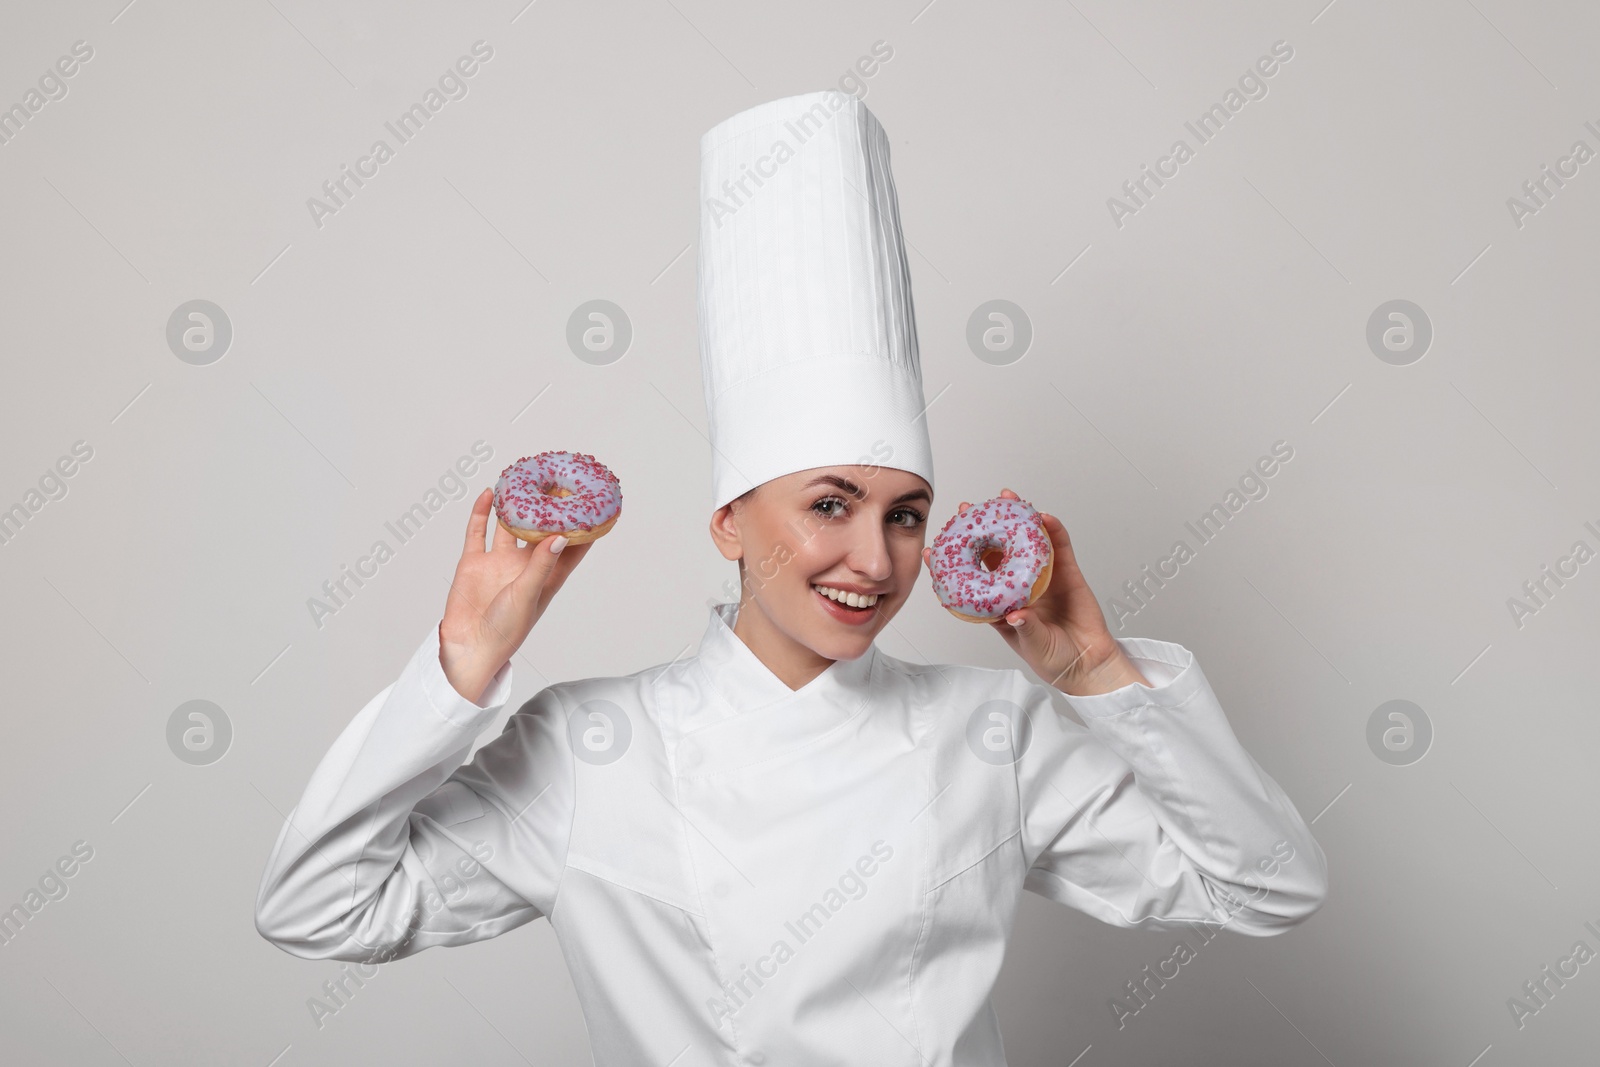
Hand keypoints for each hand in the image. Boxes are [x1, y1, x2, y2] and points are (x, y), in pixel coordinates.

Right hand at [438, 488, 593, 703]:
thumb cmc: (506, 630)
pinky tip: (489, 493)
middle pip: (541, 530)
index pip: (573, 549)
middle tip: (558, 480)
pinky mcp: (475, 562)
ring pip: (509, 526)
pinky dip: (482, 512)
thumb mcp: (528, 595)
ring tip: (523, 479)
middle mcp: (525, 566)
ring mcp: (500, 562)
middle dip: (549, 508)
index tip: (597, 505)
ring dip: (515, 505)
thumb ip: (542, 565)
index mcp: (547, 577)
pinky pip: (478, 531)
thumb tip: (562, 536)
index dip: (585, 529)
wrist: (468, 647)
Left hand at [922, 488, 1148, 696]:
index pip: (973, 580)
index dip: (955, 564)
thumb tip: (1015, 614)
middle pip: (996, 552)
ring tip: (1007, 498)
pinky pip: (1059, 547)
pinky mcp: (1067, 573)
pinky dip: (1053, 531)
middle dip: (982, 529)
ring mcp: (1042, 577)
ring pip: (1025, 542)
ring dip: (1017, 519)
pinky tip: (1044, 518)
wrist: (1089, 663)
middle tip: (967, 509)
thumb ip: (1025, 629)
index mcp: (1001, 604)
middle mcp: (1018, 586)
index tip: (934, 549)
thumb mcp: (1032, 645)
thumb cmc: (1054, 659)